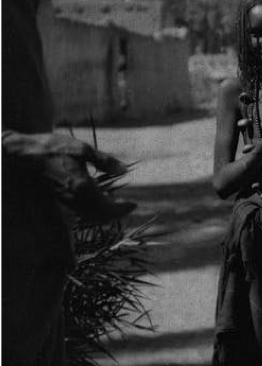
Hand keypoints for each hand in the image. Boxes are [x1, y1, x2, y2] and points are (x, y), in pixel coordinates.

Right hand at [6, 132, 134, 221]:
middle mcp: (74, 198)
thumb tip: (124, 170)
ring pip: (89, 216)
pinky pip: (80, 212)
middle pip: (100, 217)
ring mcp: (66, 201)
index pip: (107, 208)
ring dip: (105, 214)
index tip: (134, 205)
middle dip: (115, 214)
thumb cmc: (52, 148)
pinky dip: (93, 211)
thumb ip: (104, 161)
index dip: (122, 210)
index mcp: (81, 186)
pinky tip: (98, 200)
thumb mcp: (82, 149)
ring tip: (116, 204)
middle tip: (128, 207)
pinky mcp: (60, 199)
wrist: (24, 155)